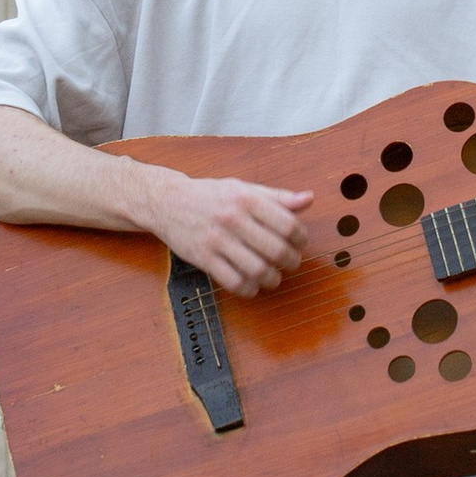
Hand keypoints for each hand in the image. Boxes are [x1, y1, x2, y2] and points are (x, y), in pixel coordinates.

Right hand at [143, 168, 315, 296]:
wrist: (167, 202)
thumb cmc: (209, 195)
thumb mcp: (243, 188)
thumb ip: (277, 197)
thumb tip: (308, 199)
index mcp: (246, 199)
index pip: (287, 224)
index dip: (301, 238)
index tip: (299, 242)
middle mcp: (232, 219)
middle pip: (276, 250)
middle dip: (291, 262)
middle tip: (290, 262)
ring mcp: (217, 240)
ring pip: (257, 270)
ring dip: (272, 279)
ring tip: (273, 276)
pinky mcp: (203, 258)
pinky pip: (233, 282)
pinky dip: (248, 289)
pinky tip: (252, 284)